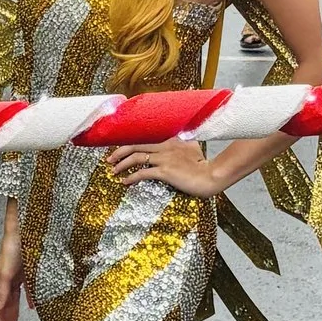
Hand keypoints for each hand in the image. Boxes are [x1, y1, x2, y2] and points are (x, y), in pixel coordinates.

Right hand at [0, 230, 28, 320]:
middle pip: (6, 303)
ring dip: (15, 310)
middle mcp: (8, 278)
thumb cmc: (11, 247)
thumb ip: (2, 290)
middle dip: (6, 317)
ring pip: (15, 297)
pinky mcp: (29, 270)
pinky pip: (28, 289)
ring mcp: (19, 275)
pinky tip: (32, 306)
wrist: (23, 229)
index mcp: (0, 279)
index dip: (0, 318)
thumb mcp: (5, 272)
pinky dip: (30, 299)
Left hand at [104, 140, 219, 198]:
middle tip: (110, 159)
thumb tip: (176, 144)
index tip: (121, 149)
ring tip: (114, 171)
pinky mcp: (165, 171)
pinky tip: (125, 182)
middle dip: (119, 152)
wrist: (212, 176)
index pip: (146, 138)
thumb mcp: (192, 149)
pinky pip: (143, 173)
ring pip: (136, 157)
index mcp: (171, 139)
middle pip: (136, 145)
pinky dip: (131, 177)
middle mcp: (166, 146)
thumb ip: (181, 145)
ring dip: (122, 164)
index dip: (131, 143)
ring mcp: (165, 158)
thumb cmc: (204, 166)